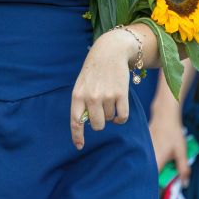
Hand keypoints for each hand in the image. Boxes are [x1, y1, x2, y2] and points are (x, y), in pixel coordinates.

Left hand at [70, 26, 148, 149]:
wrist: (110, 52)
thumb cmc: (94, 71)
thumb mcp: (82, 84)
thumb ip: (82, 103)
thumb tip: (85, 124)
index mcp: (77, 95)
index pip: (75, 121)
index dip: (77, 136)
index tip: (79, 146)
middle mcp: (91, 97)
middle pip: (97, 125)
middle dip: (100, 122)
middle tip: (101, 112)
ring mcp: (106, 96)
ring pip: (110, 119)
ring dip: (111, 114)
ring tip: (109, 98)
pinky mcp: (121, 95)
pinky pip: (122, 117)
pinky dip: (121, 118)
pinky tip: (120, 110)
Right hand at [148, 97, 188, 185]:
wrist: (164, 116)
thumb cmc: (172, 133)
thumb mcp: (182, 152)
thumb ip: (183, 169)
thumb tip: (184, 183)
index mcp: (155, 162)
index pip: (154, 184)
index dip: (160, 192)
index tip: (164, 198)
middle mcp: (146, 159)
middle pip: (150, 177)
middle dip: (158, 183)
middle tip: (167, 185)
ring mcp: (143, 153)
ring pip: (148, 169)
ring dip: (156, 173)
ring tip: (164, 170)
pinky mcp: (143, 149)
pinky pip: (147, 161)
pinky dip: (152, 164)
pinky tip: (161, 159)